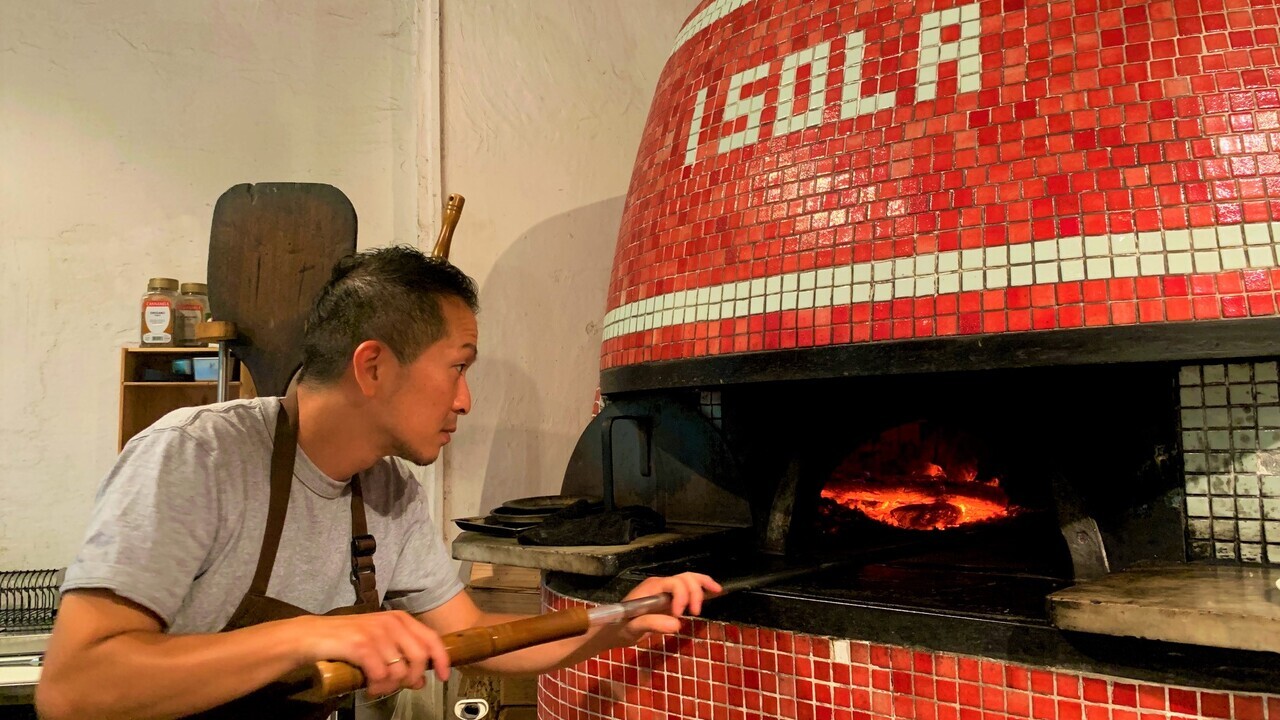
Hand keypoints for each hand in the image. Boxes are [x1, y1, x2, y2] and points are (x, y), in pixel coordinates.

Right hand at [289, 611, 450, 697]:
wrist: (312, 635)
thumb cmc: (346, 640)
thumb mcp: (379, 641)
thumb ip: (401, 655)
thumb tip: (421, 680)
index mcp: (400, 619)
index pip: (431, 639)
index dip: (441, 659)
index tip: (444, 676)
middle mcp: (391, 623)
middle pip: (419, 658)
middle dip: (412, 679)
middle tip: (399, 687)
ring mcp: (377, 633)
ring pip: (400, 671)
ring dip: (390, 686)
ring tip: (378, 687)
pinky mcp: (362, 646)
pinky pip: (381, 675)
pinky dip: (377, 687)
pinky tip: (369, 687)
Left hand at [613, 572, 721, 644]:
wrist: (612, 630)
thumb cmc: (620, 628)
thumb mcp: (632, 629)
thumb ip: (651, 624)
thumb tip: (677, 625)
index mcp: (651, 588)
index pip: (674, 584)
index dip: (682, 597)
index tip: (680, 616)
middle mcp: (660, 585)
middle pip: (684, 579)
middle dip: (695, 592)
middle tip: (696, 613)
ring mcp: (665, 590)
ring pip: (688, 579)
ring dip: (702, 585)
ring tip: (716, 591)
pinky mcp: (669, 598)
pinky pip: (687, 588)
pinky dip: (701, 587)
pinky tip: (712, 591)